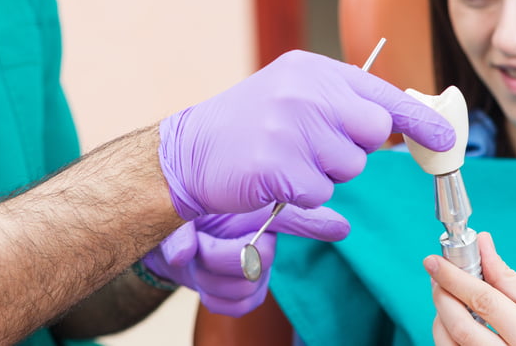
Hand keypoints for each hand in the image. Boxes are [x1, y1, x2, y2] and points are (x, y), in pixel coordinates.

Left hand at [143, 204, 347, 315]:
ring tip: (198, 257)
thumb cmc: (186, 219)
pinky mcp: (244, 294)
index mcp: (257, 209)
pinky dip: (214, 297)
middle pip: (262, 258)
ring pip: (245, 285)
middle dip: (221, 255)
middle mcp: (263, 238)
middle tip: (201, 243)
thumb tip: (183, 255)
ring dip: (211, 276)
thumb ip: (179, 232)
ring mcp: (256, 268)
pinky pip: (239, 306)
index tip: (341, 228)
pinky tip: (205, 279)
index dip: (319, 224)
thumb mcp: (175, 219)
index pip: (294, 216)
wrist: (173, 245)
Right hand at [159, 50, 453, 219]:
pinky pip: (319, 193)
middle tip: (319, 148)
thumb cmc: (247, 124)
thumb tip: (394, 122)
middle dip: (356, 148)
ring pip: (348, 167)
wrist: (190, 150)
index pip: (383, 93)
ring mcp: (291, 126)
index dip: (420, 119)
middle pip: (374, 132)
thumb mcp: (293, 92)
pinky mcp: (277, 164)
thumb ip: (340, 101)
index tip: (447, 138)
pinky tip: (273, 177)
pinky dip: (300, 194)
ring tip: (286, 158)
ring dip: (324, 174)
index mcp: (314, 70)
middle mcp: (306, 91)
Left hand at [425, 232, 515, 345]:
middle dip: (442, 296)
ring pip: (450, 345)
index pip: (484, 302)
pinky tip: (453, 319)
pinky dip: (446, 334)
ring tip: (447, 297)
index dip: (455, 278)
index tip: (434, 262)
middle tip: (437, 276)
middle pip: (461, 327)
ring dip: (440, 316)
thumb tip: (482, 243)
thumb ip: (506, 277)